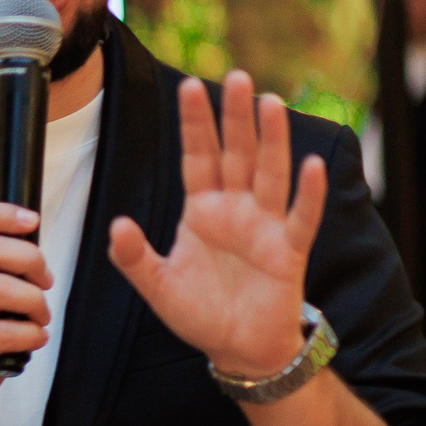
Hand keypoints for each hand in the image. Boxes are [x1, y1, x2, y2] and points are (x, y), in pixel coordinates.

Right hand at [0, 202, 52, 425]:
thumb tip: (36, 255)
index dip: (1, 214)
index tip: (31, 220)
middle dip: (32, 262)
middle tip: (45, 284)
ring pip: (1, 288)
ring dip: (35, 304)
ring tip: (38, 320)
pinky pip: (6, 331)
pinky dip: (31, 336)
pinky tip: (31, 343)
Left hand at [107, 70, 323, 379]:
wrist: (238, 349)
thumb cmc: (200, 313)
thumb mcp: (157, 284)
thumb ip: (132, 256)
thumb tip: (115, 224)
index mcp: (203, 211)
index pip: (197, 157)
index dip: (194, 124)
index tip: (188, 86)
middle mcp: (236, 210)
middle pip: (236, 154)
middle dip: (235, 117)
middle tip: (236, 76)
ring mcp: (265, 227)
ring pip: (270, 175)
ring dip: (271, 140)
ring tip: (270, 103)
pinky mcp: (288, 253)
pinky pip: (300, 218)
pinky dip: (306, 194)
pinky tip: (310, 165)